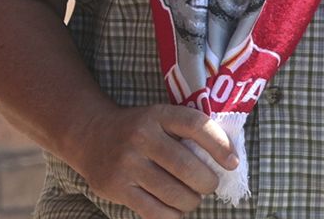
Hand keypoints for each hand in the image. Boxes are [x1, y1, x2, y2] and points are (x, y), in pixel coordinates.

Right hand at [63, 104, 236, 218]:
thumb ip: (188, 132)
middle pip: (188, 167)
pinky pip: (154, 211)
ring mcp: (126, 163)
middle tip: (209, 185)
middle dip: (208, 182)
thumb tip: (228, 159)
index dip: (220, 145)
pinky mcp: (115, 187)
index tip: (233, 163)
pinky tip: (175, 209)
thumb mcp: (161, 118)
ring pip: (174, 193)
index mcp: (158, 115)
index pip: (196, 126)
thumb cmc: (140, 129)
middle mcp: (141, 137)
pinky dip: (172, 214)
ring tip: (192, 197)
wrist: (90, 135)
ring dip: (192, 201)